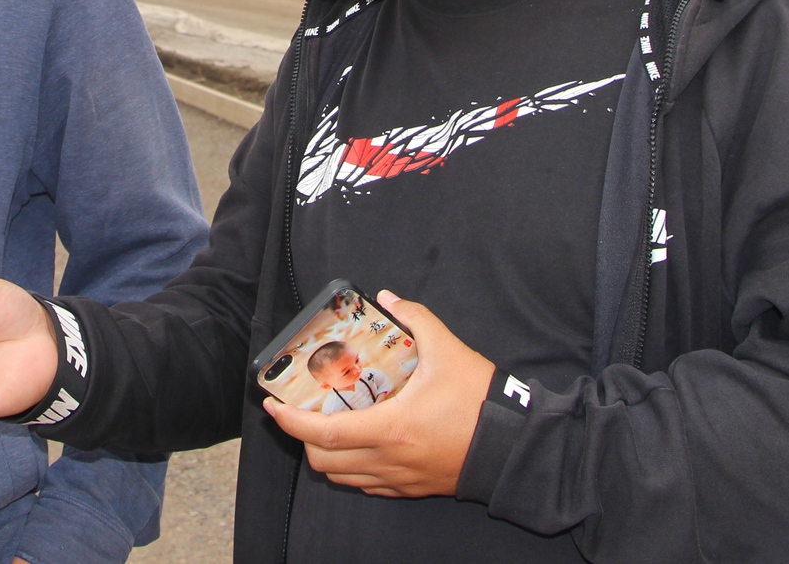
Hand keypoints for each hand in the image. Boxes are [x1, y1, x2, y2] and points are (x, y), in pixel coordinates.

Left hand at [264, 291, 495, 497]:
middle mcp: (388, 460)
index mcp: (391, 429)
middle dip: (305, 438)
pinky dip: (353, 468)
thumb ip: (416, 319)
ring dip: (327, 454)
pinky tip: (361, 442)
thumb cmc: (480, 402)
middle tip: (304, 411)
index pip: (324, 435)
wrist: (515, 448)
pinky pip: (368, 485)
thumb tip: (390, 298)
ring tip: (329, 424)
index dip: (291, 423)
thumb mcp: (448, 351)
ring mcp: (400, 479)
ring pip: (343, 478)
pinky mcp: (413, 489)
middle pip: (325, 462)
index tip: (273, 407)